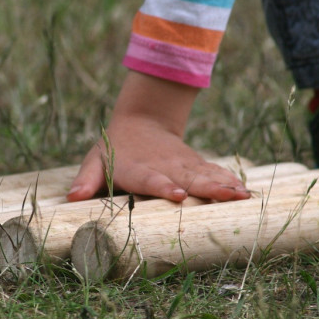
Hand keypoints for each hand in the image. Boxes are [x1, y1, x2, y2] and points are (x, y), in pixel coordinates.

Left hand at [67, 71, 249, 201]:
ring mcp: (183, 165)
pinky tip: (246, 192)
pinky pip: (214, 173)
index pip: (152, 179)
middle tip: (229, 197)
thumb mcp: (95, 160)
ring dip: (225, 185)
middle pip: (188, 178)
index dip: (165, 187)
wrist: (141, 120)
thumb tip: (72, 198)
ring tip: (244, 196)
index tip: (179, 194)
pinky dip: (230, 180)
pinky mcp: (195, 165)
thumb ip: (86, 179)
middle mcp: (164, 167)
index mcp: (138, 169)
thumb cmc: (114, 149)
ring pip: (206, 175)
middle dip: (209, 188)